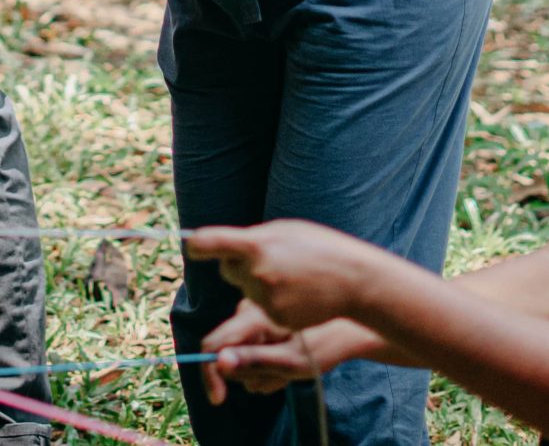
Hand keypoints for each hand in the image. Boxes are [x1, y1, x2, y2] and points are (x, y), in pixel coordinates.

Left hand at [184, 221, 385, 331]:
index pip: (211, 242)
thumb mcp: (287, 230)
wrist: (355, 281)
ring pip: (245, 289)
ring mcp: (266, 299)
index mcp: (257, 245)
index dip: (198, 244)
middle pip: (228, 269)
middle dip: (238, 264)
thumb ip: (255, 238)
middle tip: (268, 258)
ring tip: (292, 275)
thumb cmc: (322, 247)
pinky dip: (273, 301)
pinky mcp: (275, 318)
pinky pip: (261, 308)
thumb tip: (230, 247)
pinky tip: (297, 294)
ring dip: (258, 283)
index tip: (193, 246)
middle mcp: (257, 272)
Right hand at [201, 302, 354, 402]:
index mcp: (252, 315)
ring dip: (262, 370)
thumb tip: (219, 362)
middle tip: (279, 377)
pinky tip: (289, 359)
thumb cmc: (324, 343)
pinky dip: (268, 362)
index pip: (213, 344)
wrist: (349, 326)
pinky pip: (252, 349)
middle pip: (227, 352)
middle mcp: (248, 310)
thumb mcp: (291, 361)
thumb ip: (254, 361)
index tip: (219, 399)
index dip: (210, 374)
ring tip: (289, 367)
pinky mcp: (261, 322)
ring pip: (241, 355)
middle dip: (249, 372)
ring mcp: (254, 314)